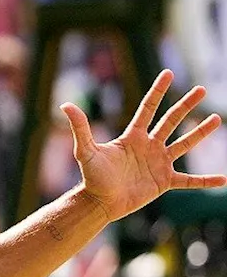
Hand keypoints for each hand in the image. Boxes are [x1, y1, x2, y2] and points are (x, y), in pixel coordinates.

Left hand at [62, 70, 225, 221]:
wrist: (99, 202)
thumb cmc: (92, 177)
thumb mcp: (86, 151)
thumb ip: (81, 128)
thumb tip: (65, 105)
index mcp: (133, 137)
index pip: (148, 108)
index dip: (157, 91)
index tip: (168, 73)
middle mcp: (149, 146)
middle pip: (171, 121)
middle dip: (186, 105)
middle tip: (202, 89)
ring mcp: (158, 163)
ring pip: (184, 144)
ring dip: (200, 132)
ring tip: (216, 119)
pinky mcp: (164, 181)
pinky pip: (189, 181)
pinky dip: (205, 181)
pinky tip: (222, 179)